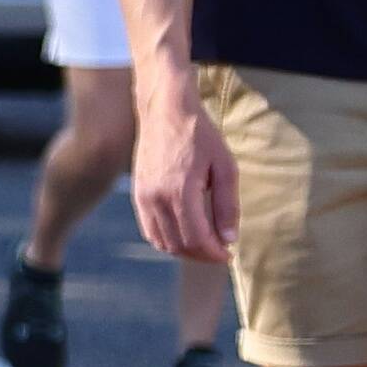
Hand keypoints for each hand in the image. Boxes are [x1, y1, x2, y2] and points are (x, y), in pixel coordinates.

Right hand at [134, 82, 237, 264]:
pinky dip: (166, 239)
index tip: (229, 254)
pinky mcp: (137, 194)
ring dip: (183, 250)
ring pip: (161, 241)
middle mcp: (156, 198)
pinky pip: (149, 229)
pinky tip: (183, 234)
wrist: (165, 112)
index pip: (196, 238)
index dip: (214, 253)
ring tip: (204, 245)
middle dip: (201, 255)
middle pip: (178, 244)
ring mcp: (143, 197)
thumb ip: (227, 205)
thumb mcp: (225, 167)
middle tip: (220, 252)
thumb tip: (229, 238)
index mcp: (180, 192)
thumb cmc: (200, 135)